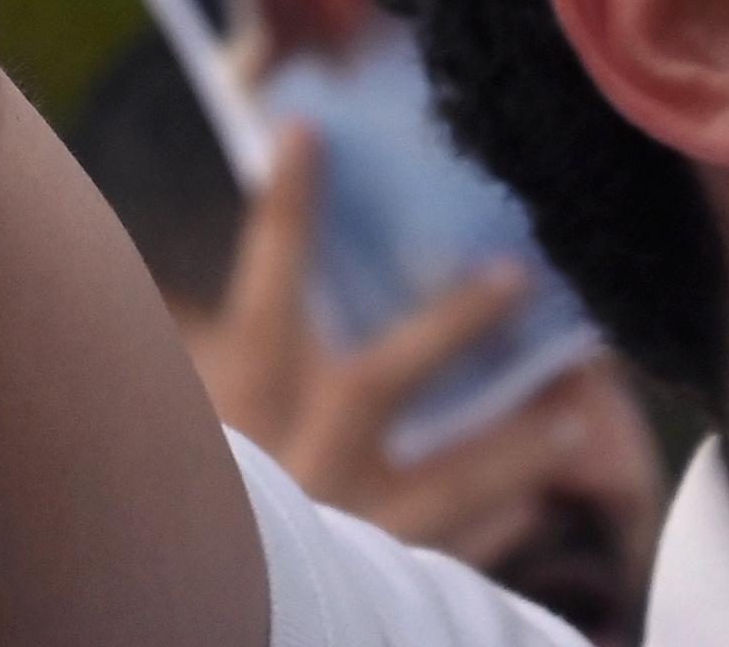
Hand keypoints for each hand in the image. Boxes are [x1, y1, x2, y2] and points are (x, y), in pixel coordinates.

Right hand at [178, 126, 619, 573]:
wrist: (186, 611)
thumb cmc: (168, 503)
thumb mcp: (157, 418)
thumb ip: (170, 357)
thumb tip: (165, 291)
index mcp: (239, 409)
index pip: (264, 284)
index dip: (287, 206)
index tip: (307, 130)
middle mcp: (300, 463)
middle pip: (385, 377)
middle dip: (455, 323)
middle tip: (519, 270)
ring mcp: (346, 530)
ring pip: (446, 483)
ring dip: (512, 448)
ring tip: (571, 415)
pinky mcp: (375, 588)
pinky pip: (447, 562)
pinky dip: (489, 534)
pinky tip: (529, 508)